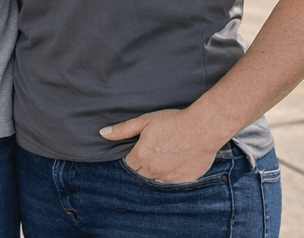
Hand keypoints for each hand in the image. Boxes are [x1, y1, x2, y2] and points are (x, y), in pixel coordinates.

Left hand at [100, 108, 220, 183]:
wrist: (201, 128)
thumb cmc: (171, 122)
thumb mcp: (144, 121)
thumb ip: (122, 130)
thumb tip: (102, 133)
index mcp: (141, 156)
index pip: (128, 164)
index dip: (132, 156)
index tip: (138, 149)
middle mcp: (153, 171)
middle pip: (141, 174)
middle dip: (142, 165)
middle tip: (151, 151)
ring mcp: (169, 178)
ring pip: (155, 179)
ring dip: (155, 171)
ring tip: (163, 156)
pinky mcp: (184, 180)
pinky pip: (171, 182)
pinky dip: (170, 174)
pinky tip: (175, 161)